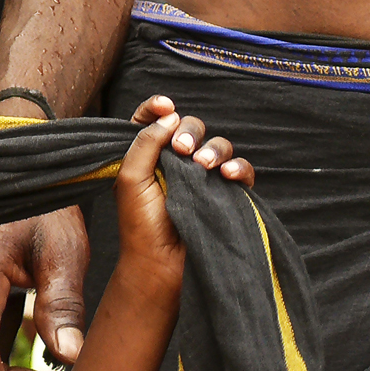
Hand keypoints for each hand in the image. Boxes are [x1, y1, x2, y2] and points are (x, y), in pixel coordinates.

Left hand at [115, 95, 253, 286]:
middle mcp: (174, 163)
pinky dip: (237, 167)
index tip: (165, 106)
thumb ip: (144, 143)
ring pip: (217, 146)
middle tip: (181, 149)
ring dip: (213, 149)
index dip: (158, 108)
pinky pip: (239, 170)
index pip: (153, 120)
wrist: (161, 264)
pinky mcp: (223, 194)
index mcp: (146, 157)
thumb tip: (169, 116)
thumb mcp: (130, 179)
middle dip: (189, 131)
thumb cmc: (140, 225)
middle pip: (189, 128)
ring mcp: (200, 178)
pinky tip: (226, 174)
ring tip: (204, 165)